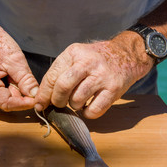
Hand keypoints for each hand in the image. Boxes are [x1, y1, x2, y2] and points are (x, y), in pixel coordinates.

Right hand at [0, 21, 38, 110]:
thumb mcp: (15, 60)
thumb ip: (25, 79)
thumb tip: (35, 95)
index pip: (6, 103)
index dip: (23, 104)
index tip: (37, 100)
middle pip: (9, 102)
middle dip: (23, 96)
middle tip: (35, 86)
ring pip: (10, 98)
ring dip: (20, 90)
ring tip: (21, 74)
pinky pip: (8, 93)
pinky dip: (16, 87)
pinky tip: (17, 76)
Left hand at [35, 31, 153, 118]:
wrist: (126, 54)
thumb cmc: (96, 59)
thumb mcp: (77, 56)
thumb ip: (60, 72)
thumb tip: (42, 97)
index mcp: (73, 53)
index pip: (52, 76)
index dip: (43, 94)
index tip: (40, 104)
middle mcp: (87, 63)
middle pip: (62, 88)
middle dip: (56, 101)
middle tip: (59, 104)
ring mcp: (102, 76)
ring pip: (77, 100)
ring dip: (74, 106)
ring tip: (78, 101)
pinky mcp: (114, 89)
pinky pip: (94, 110)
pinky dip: (87, 113)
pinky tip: (88, 107)